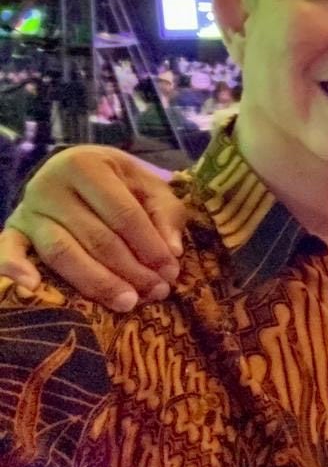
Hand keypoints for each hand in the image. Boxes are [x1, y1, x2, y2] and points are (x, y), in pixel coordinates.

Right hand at [1, 145, 185, 311]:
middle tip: (156, 292)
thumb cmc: (122, 183)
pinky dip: (14, 269)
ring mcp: (28, 209)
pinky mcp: (14, 229)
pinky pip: (8, 250)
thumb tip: (173, 252)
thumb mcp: (149, 187)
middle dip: (131, 270)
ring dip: (97, 282)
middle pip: (96, 237)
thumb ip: (165, 215)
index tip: (171, 272)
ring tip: (127, 302)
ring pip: (62, 253)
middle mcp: (51, 184)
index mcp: (87, 165)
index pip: (123, 213)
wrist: (80, 172)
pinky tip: (33, 287)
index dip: (150, 246)